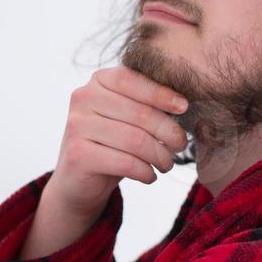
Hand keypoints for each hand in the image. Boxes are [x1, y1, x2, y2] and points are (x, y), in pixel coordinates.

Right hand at [20, 67, 188, 258]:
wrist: (78, 180)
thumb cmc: (111, 144)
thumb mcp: (127, 117)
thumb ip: (146, 104)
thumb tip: (183, 105)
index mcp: (98, 81)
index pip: (133, 80)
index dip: (162, 94)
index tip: (184, 108)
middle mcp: (83, 98)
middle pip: (140, 114)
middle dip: (168, 132)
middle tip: (180, 146)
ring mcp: (77, 126)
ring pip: (136, 140)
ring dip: (160, 156)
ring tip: (166, 163)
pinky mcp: (78, 154)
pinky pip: (125, 162)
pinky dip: (145, 172)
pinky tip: (149, 176)